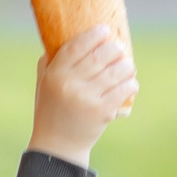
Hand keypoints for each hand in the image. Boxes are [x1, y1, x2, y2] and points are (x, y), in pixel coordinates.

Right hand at [28, 25, 138, 165]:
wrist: (57, 146)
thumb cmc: (51, 109)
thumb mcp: (44, 83)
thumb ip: (52, 60)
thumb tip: (68, 34)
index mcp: (55, 74)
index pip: (76, 46)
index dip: (93, 35)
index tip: (105, 29)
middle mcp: (70, 84)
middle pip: (100, 57)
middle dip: (115, 49)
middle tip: (119, 48)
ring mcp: (87, 99)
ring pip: (116, 72)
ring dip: (127, 65)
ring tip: (128, 65)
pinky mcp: (102, 112)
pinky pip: (123, 90)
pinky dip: (131, 83)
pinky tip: (132, 82)